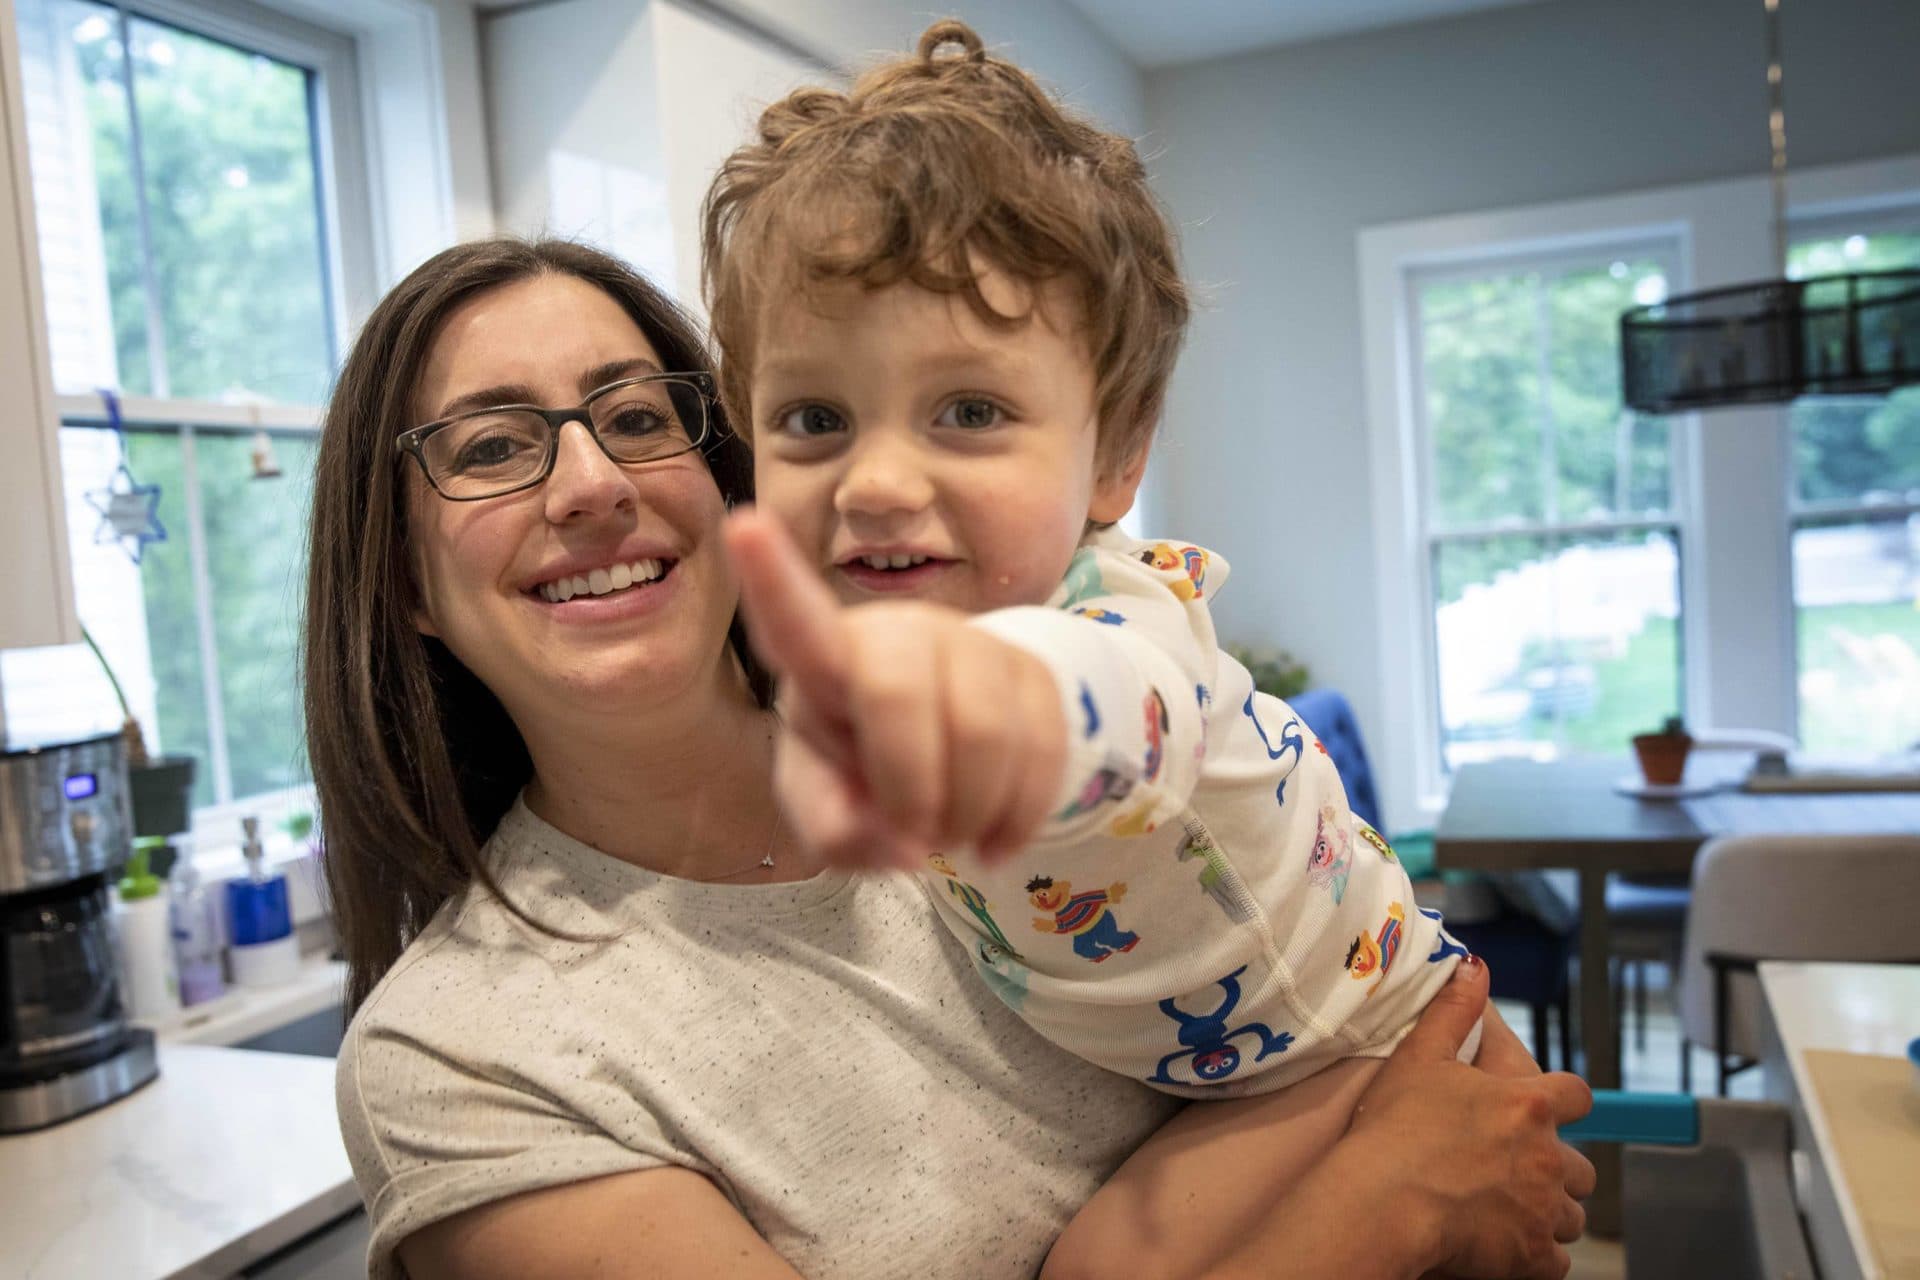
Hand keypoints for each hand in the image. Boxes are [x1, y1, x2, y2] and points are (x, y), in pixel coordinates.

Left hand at [724, 509, 1068, 868]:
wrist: (947, 759)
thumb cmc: (861, 774)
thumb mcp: (828, 812)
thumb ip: (837, 833)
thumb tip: (901, 843)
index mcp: (824, 663)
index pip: (794, 623)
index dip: (771, 580)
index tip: (745, 526)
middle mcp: (895, 634)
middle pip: (897, 693)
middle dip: (908, 788)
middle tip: (913, 835)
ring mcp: (970, 644)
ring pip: (983, 729)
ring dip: (968, 813)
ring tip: (950, 834)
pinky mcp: (1033, 671)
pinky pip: (1042, 748)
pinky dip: (1019, 818)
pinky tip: (995, 841)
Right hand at [1352, 958, 1595, 1279]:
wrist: (1384, 1201)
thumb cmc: (1395, 1127)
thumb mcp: (1419, 1056)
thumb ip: (1453, 1010)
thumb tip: (1474, 966)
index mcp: (1528, 1103)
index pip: (1578, 1096)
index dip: (1563, 1101)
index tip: (1541, 1109)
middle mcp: (1547, 1155)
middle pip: (1581, 1166)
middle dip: (1556, 1168)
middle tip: (1514, 1170)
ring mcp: (1543, 1208)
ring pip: (1571, 1216)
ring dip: (1548, 1213)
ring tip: (1509, 1212)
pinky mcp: (1532, 1255)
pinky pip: (1555, 1262)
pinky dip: (1537, 1257)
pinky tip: (1508, 1249)